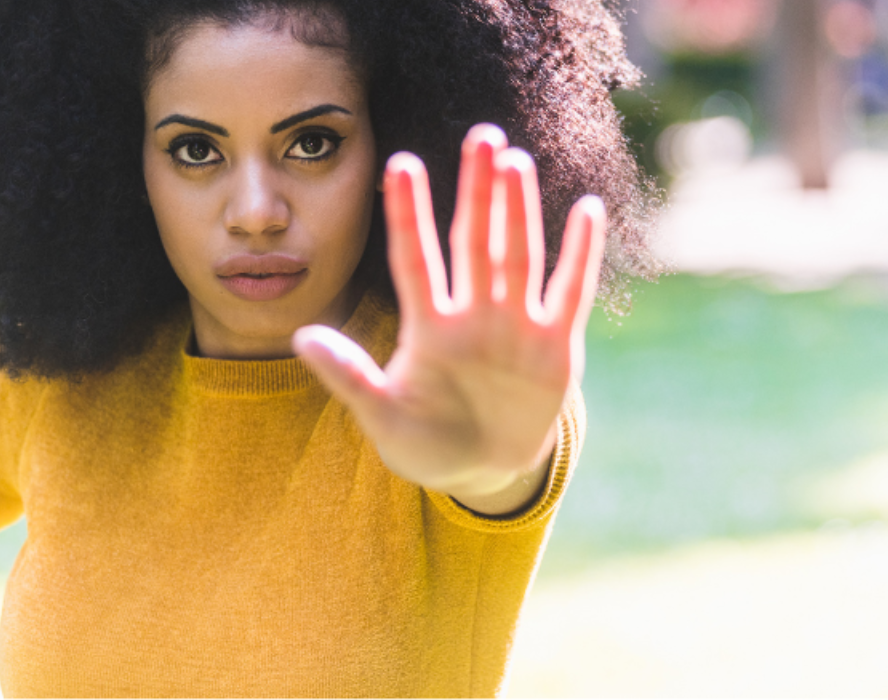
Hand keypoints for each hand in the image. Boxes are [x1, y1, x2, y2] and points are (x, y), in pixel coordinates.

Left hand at [293, 124, 605, 514]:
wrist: (481, 470)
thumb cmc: (424, 442)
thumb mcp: (382, 415)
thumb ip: (348, 376)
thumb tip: (300, 336)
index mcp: (428, 327)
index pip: (415, 258)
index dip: (409, 214)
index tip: (398, 164)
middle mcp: (473, 314)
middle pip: (474, 242)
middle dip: (477, 190)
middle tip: (481, 136)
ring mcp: (516, 326)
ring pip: (518, 256)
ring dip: (519, 211)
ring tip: (516, 161)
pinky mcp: (555, 347)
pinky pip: (570, 292)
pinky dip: (581, 255)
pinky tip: (587, 211)